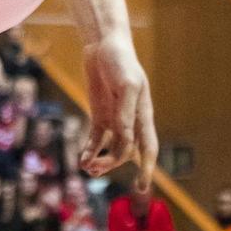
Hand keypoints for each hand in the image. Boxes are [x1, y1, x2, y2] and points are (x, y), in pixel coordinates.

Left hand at [81, 33, 157, 183]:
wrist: (103, 44)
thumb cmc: (121, 61)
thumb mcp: (127, 85)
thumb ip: (127, 113)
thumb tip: (126, 140)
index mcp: (143, 114)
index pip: (148, 147)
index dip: (147, 168)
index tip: (142, 187)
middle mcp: (131, 121)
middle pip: (126, 151)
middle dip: (112, 163)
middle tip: (95, 168)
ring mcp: (115, 119)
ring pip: (111, 149)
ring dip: (100, 161)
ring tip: (87, 167)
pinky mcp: (100, 115)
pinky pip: (97, 139)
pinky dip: (91, 150)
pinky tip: (82, 159)